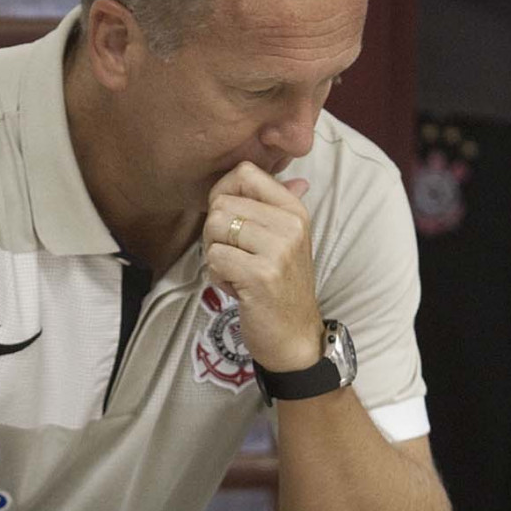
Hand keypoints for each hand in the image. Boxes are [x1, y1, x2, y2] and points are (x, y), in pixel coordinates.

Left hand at [204, 161, 323, 372]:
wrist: (295, 338)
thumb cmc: (282, 289)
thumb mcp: (288, 243)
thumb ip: (278, 209)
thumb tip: (295, 179)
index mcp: (295, 210)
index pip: (245, 172)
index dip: (222, 192)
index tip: (227, 220)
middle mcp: (290, 225)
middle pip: (222, 203)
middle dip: (214, 233)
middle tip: (234, 257)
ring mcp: (277, 250)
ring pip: (214, 228)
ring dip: (215, 255)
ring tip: (236, 273)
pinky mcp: (260, 275)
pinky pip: (215, 258)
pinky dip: (217, 276)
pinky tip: (236, 289)